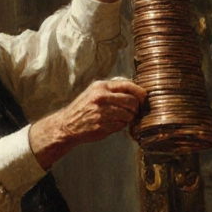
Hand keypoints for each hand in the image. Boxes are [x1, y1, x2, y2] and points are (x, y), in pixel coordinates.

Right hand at [29, 79, 146, 169]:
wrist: (67, 124)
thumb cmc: (83, 108)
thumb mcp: (93, 92)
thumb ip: (111, 90)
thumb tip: (135, 91)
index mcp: (100, 86)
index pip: (128, 85)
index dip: (140, 92)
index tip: (144, 97)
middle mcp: (101, 97)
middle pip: (132, 101)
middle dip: (135, 108)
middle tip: (133, 111)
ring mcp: (102, 112)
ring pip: (129, 115)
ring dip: (128, 118)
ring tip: (119, 118)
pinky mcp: (103, 125)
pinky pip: (122, 125)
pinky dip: (120, 125)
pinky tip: (111, 124)